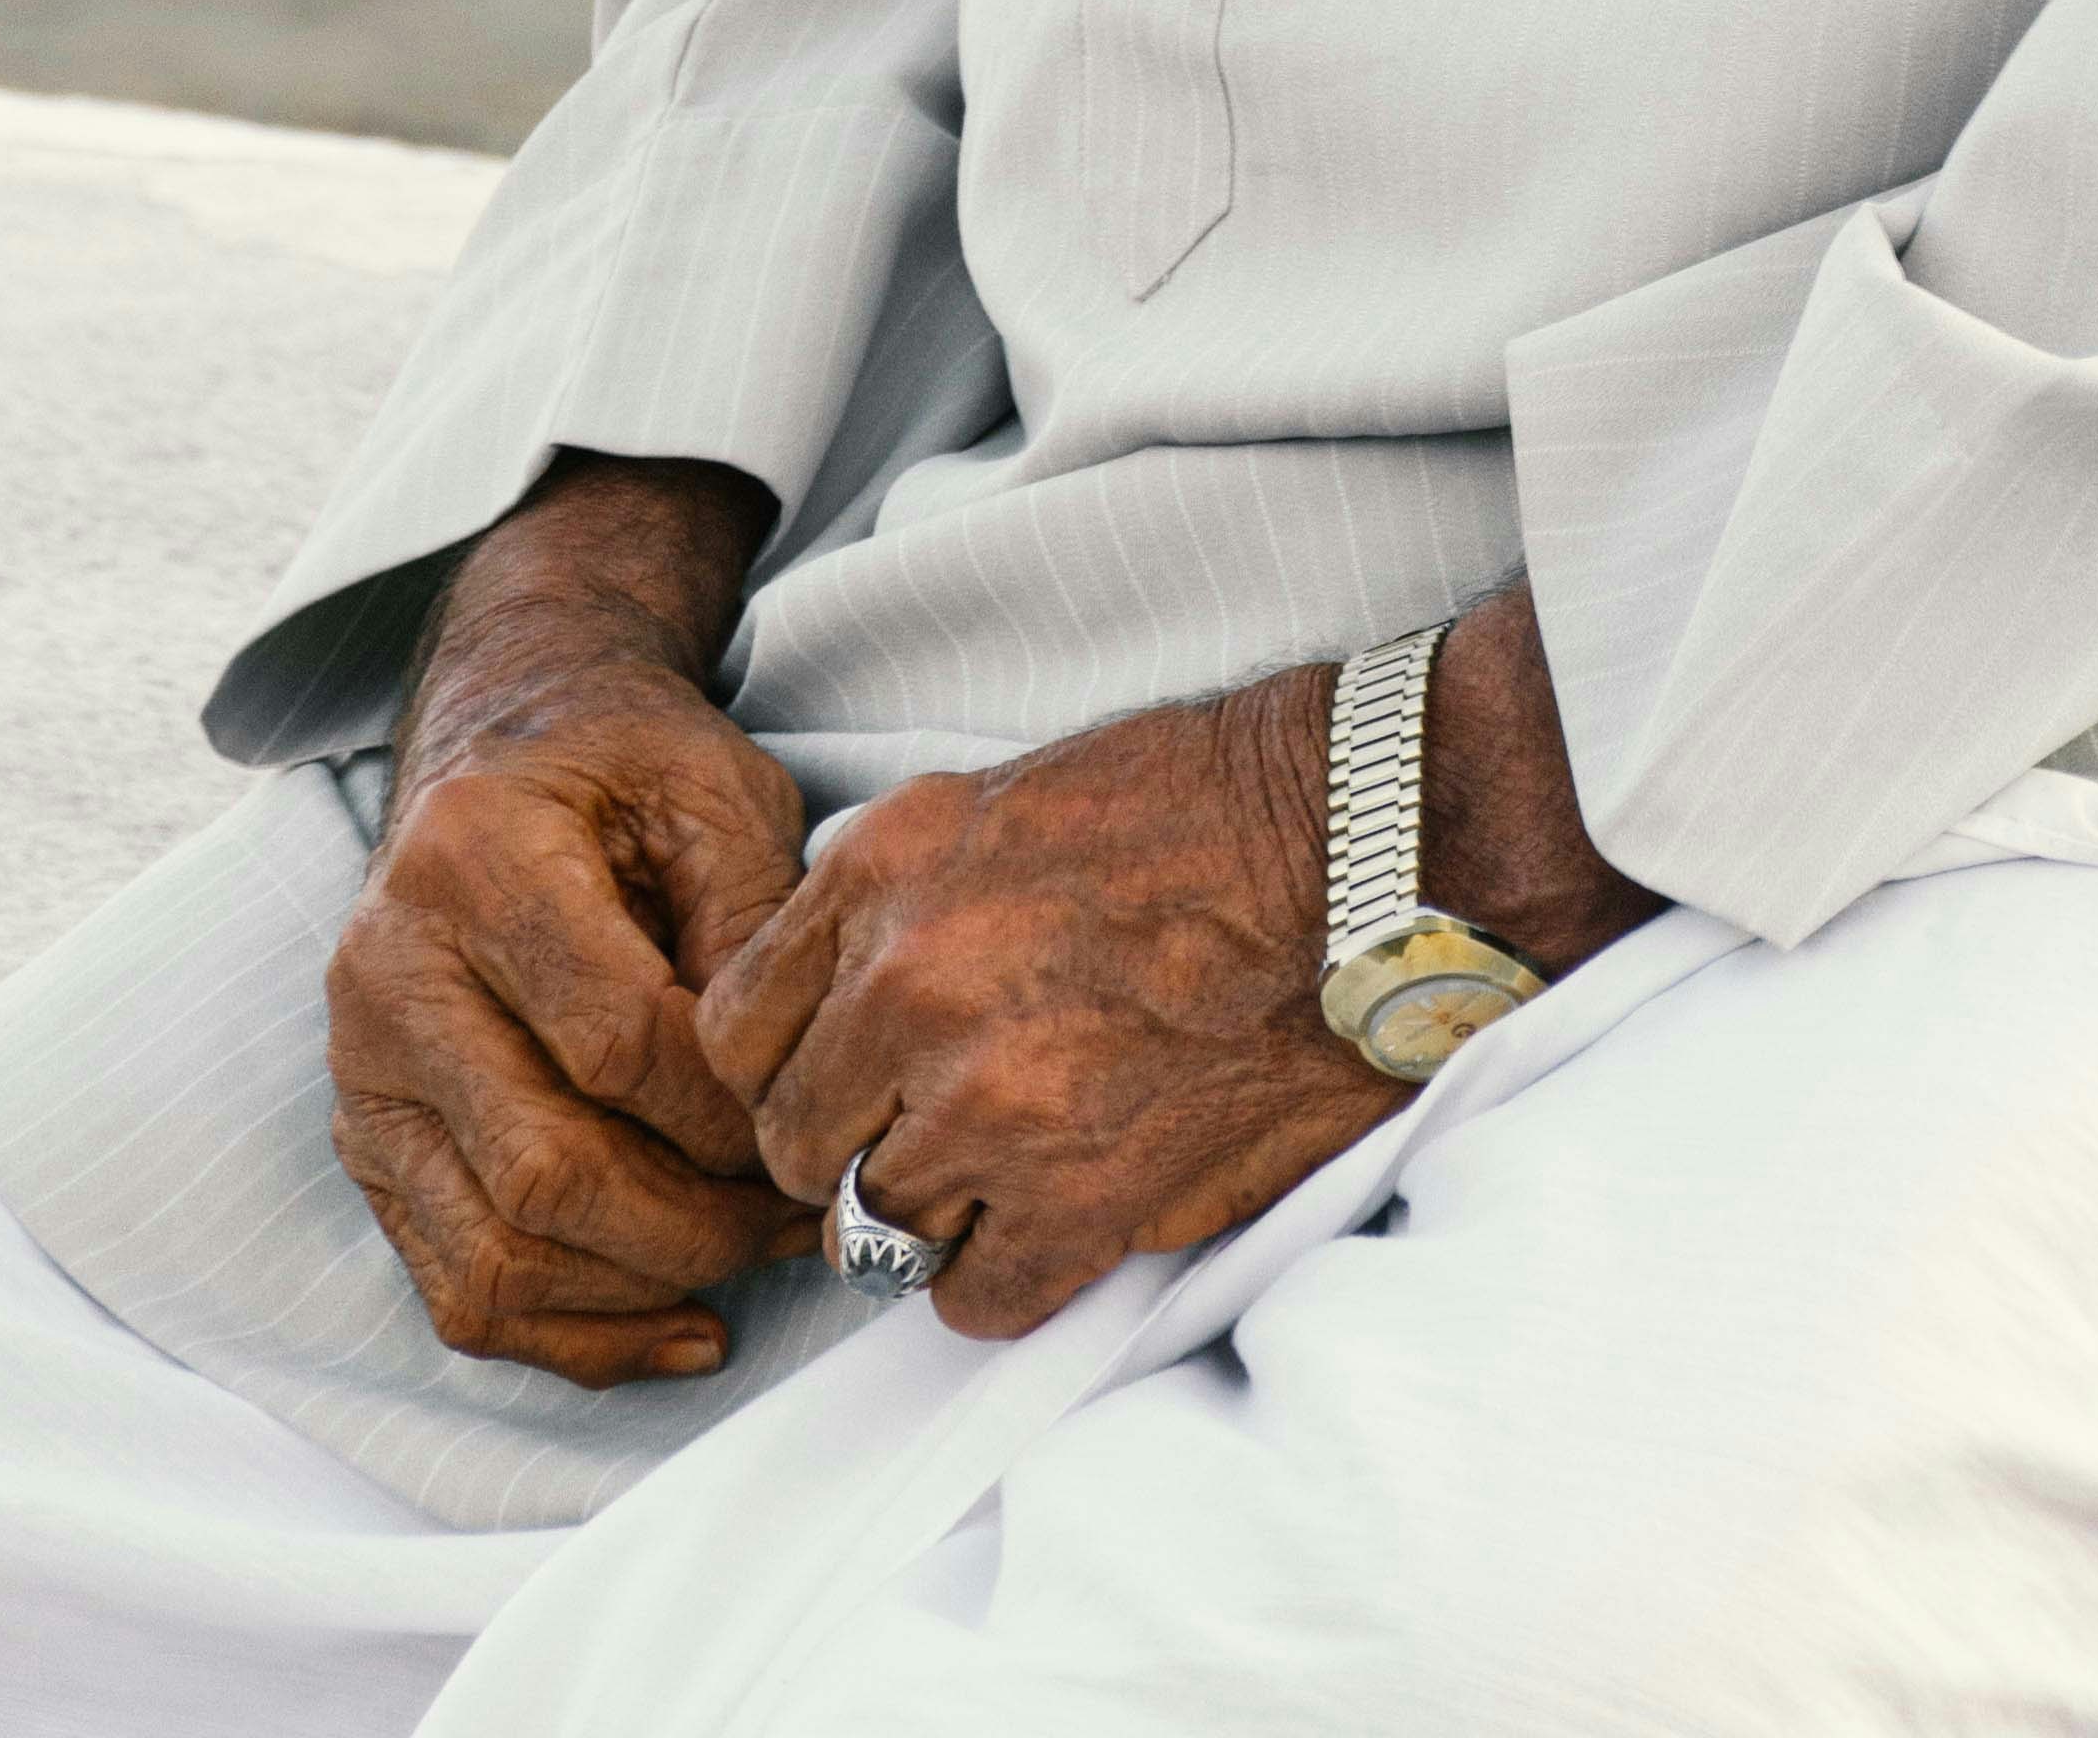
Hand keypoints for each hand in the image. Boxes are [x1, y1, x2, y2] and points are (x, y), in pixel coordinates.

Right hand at [326, 451, 818, 1385]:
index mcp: (470, 860)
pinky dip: (578, 1335)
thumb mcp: (716, 789)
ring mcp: (363, 1073)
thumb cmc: (625, 766)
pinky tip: (685, 1323)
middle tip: (802, 1214)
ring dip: (644, 1289)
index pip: (614, 1043)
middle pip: (545, 1171)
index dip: (728, 1112)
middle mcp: (388, 975)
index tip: (812, 1124)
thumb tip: (781, 1098)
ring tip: (755, 1255)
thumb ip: (754, 926)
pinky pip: (460, 1290)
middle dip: (696, 1224)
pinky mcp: (372, 1146)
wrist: (508, 739)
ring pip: (496, 1258)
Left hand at [693, 581, 1656, 1344]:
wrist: (1360, 853)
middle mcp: (916, 986)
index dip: (784, 1065)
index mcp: (887, 870)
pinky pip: (974, 1300)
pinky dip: (1004, 1275)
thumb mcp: (1000, 797)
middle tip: (926, 1124)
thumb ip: (891, 900)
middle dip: (852, 1143)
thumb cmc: (1202, 807)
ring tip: (1009, 1161)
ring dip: (934, 1209)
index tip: (836, 1074)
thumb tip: (829, 1003)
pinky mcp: (1085, 1196)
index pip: (737, 1032)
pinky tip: (1053, 1214)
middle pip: (797, 1143)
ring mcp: (995, 1100)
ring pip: (877, 1227)